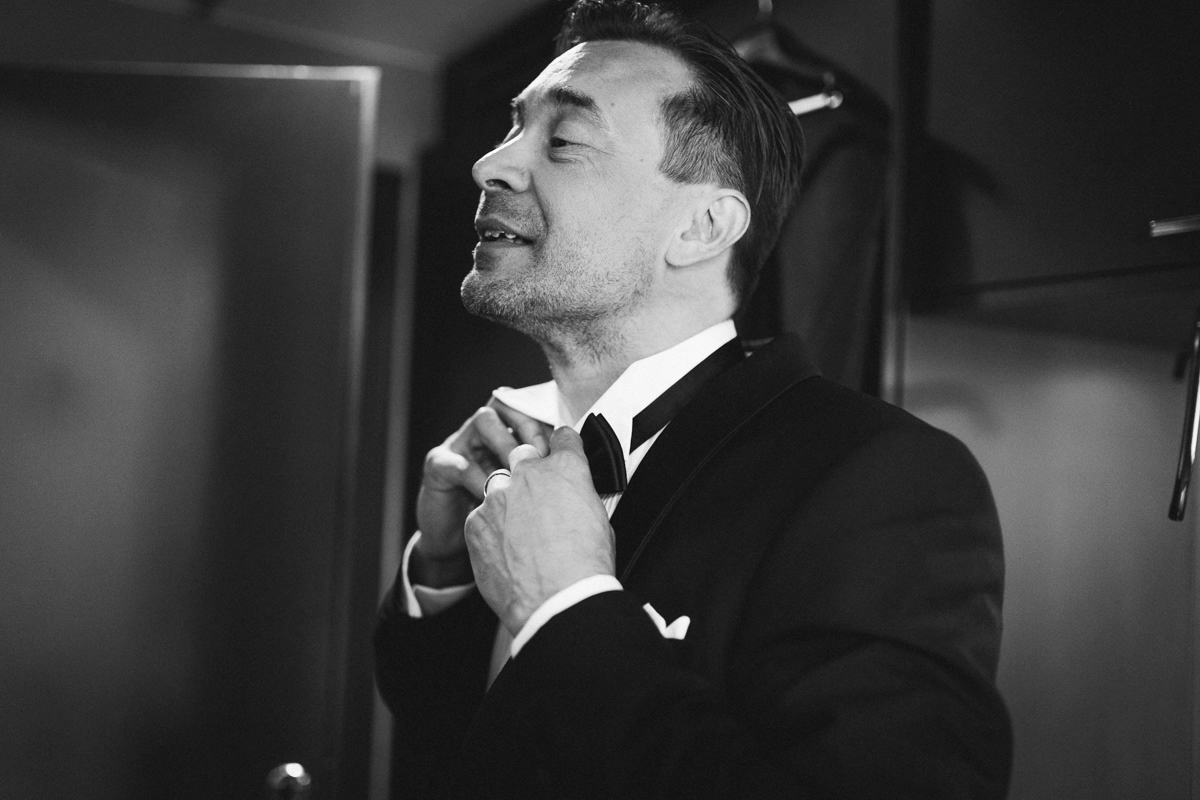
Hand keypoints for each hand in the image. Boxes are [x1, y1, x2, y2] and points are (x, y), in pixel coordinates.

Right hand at [413, 399, 550, 586]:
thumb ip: (548, 482)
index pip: (531, 414)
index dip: (548, 424)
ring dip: (506, 441)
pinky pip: (458, 460)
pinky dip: (477, 475)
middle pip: (509, 407)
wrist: (459, 549)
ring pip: (483, 420)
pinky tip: (489, 495)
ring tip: (517, 467)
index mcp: (510, 439)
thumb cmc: (501, 525)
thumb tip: (584, 479)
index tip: (565, 442)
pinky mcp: (439, 466)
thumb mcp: (528, 499)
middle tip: (543, 450)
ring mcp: (462, 446)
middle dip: (529, 425)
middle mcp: (487, 435)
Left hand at [465, 426, 614, 633]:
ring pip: (497, 487)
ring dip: (506, 503)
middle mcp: (528, 475)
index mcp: (566, 469)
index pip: (562, 438)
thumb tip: (573, 499)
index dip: (563, 447)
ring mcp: (497, 496)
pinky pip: (480, 517)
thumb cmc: (584, 567)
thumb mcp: (599, 521)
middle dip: (529, 472)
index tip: (560, 452)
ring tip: (519, 534)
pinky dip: (490, 530)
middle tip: (537, 500)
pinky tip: (505, 552)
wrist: (556, 602)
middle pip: (523, 455)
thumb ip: (578, 496)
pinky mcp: (475, 522)